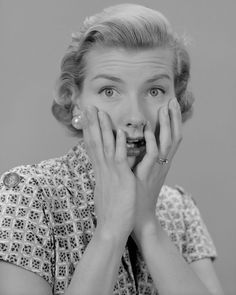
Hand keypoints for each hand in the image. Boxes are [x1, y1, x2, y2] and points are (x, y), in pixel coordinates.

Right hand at [82, 106, 135, 239]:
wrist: (111, 228)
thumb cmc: (110, 210)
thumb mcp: (106, 188)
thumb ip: (105, 175)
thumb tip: (103, 167)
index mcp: (100, 170)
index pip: (93, 146)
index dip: (90, 130)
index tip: (87, 117)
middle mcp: (102, 169)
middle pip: (95, 142)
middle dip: (91, 123)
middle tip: (88, 107)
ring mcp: (111, 173)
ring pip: (106, 146)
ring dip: (103, 128)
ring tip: (100, 112)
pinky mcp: (122, 179)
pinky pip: (120, 159)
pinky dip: (120, 145)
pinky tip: (120, 132)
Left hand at [133, 98, 182, 233]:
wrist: (136, 216)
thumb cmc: (135, 194)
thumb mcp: (140, 173)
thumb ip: (138, 158)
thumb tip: (130, 143)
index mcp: (160, 163)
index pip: (170, 138)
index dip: (172, 122)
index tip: (170, 106)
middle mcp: (162, 164)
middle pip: (173, 137)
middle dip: (174, 119)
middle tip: (173, 101)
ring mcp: (156, 169)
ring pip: (167, 143)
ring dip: (167, 124)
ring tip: (166, 107)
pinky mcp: (148, 175)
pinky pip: (153, 155)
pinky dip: (152, 140)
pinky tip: (147, 128)